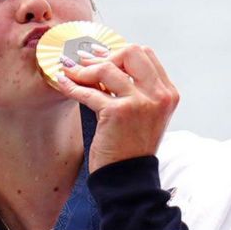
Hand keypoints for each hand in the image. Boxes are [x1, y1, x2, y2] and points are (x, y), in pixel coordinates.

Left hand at [54, 42, 179, 170]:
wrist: (128, 177)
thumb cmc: (131, 147)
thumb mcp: (144, 114)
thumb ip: (135, 89)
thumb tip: (106, 60)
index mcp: (168, 93)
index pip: (146, 55)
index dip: (119, 52)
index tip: (99, 56)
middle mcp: (158, 95)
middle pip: (131, 52)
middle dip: (104, 55)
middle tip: (83, 62)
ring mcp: (140, 102)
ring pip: (107, 68)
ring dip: (84, 69)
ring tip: (70, 72)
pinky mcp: (118, 112)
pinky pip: (89, 91)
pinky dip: (72, 86)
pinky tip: (62, 82)